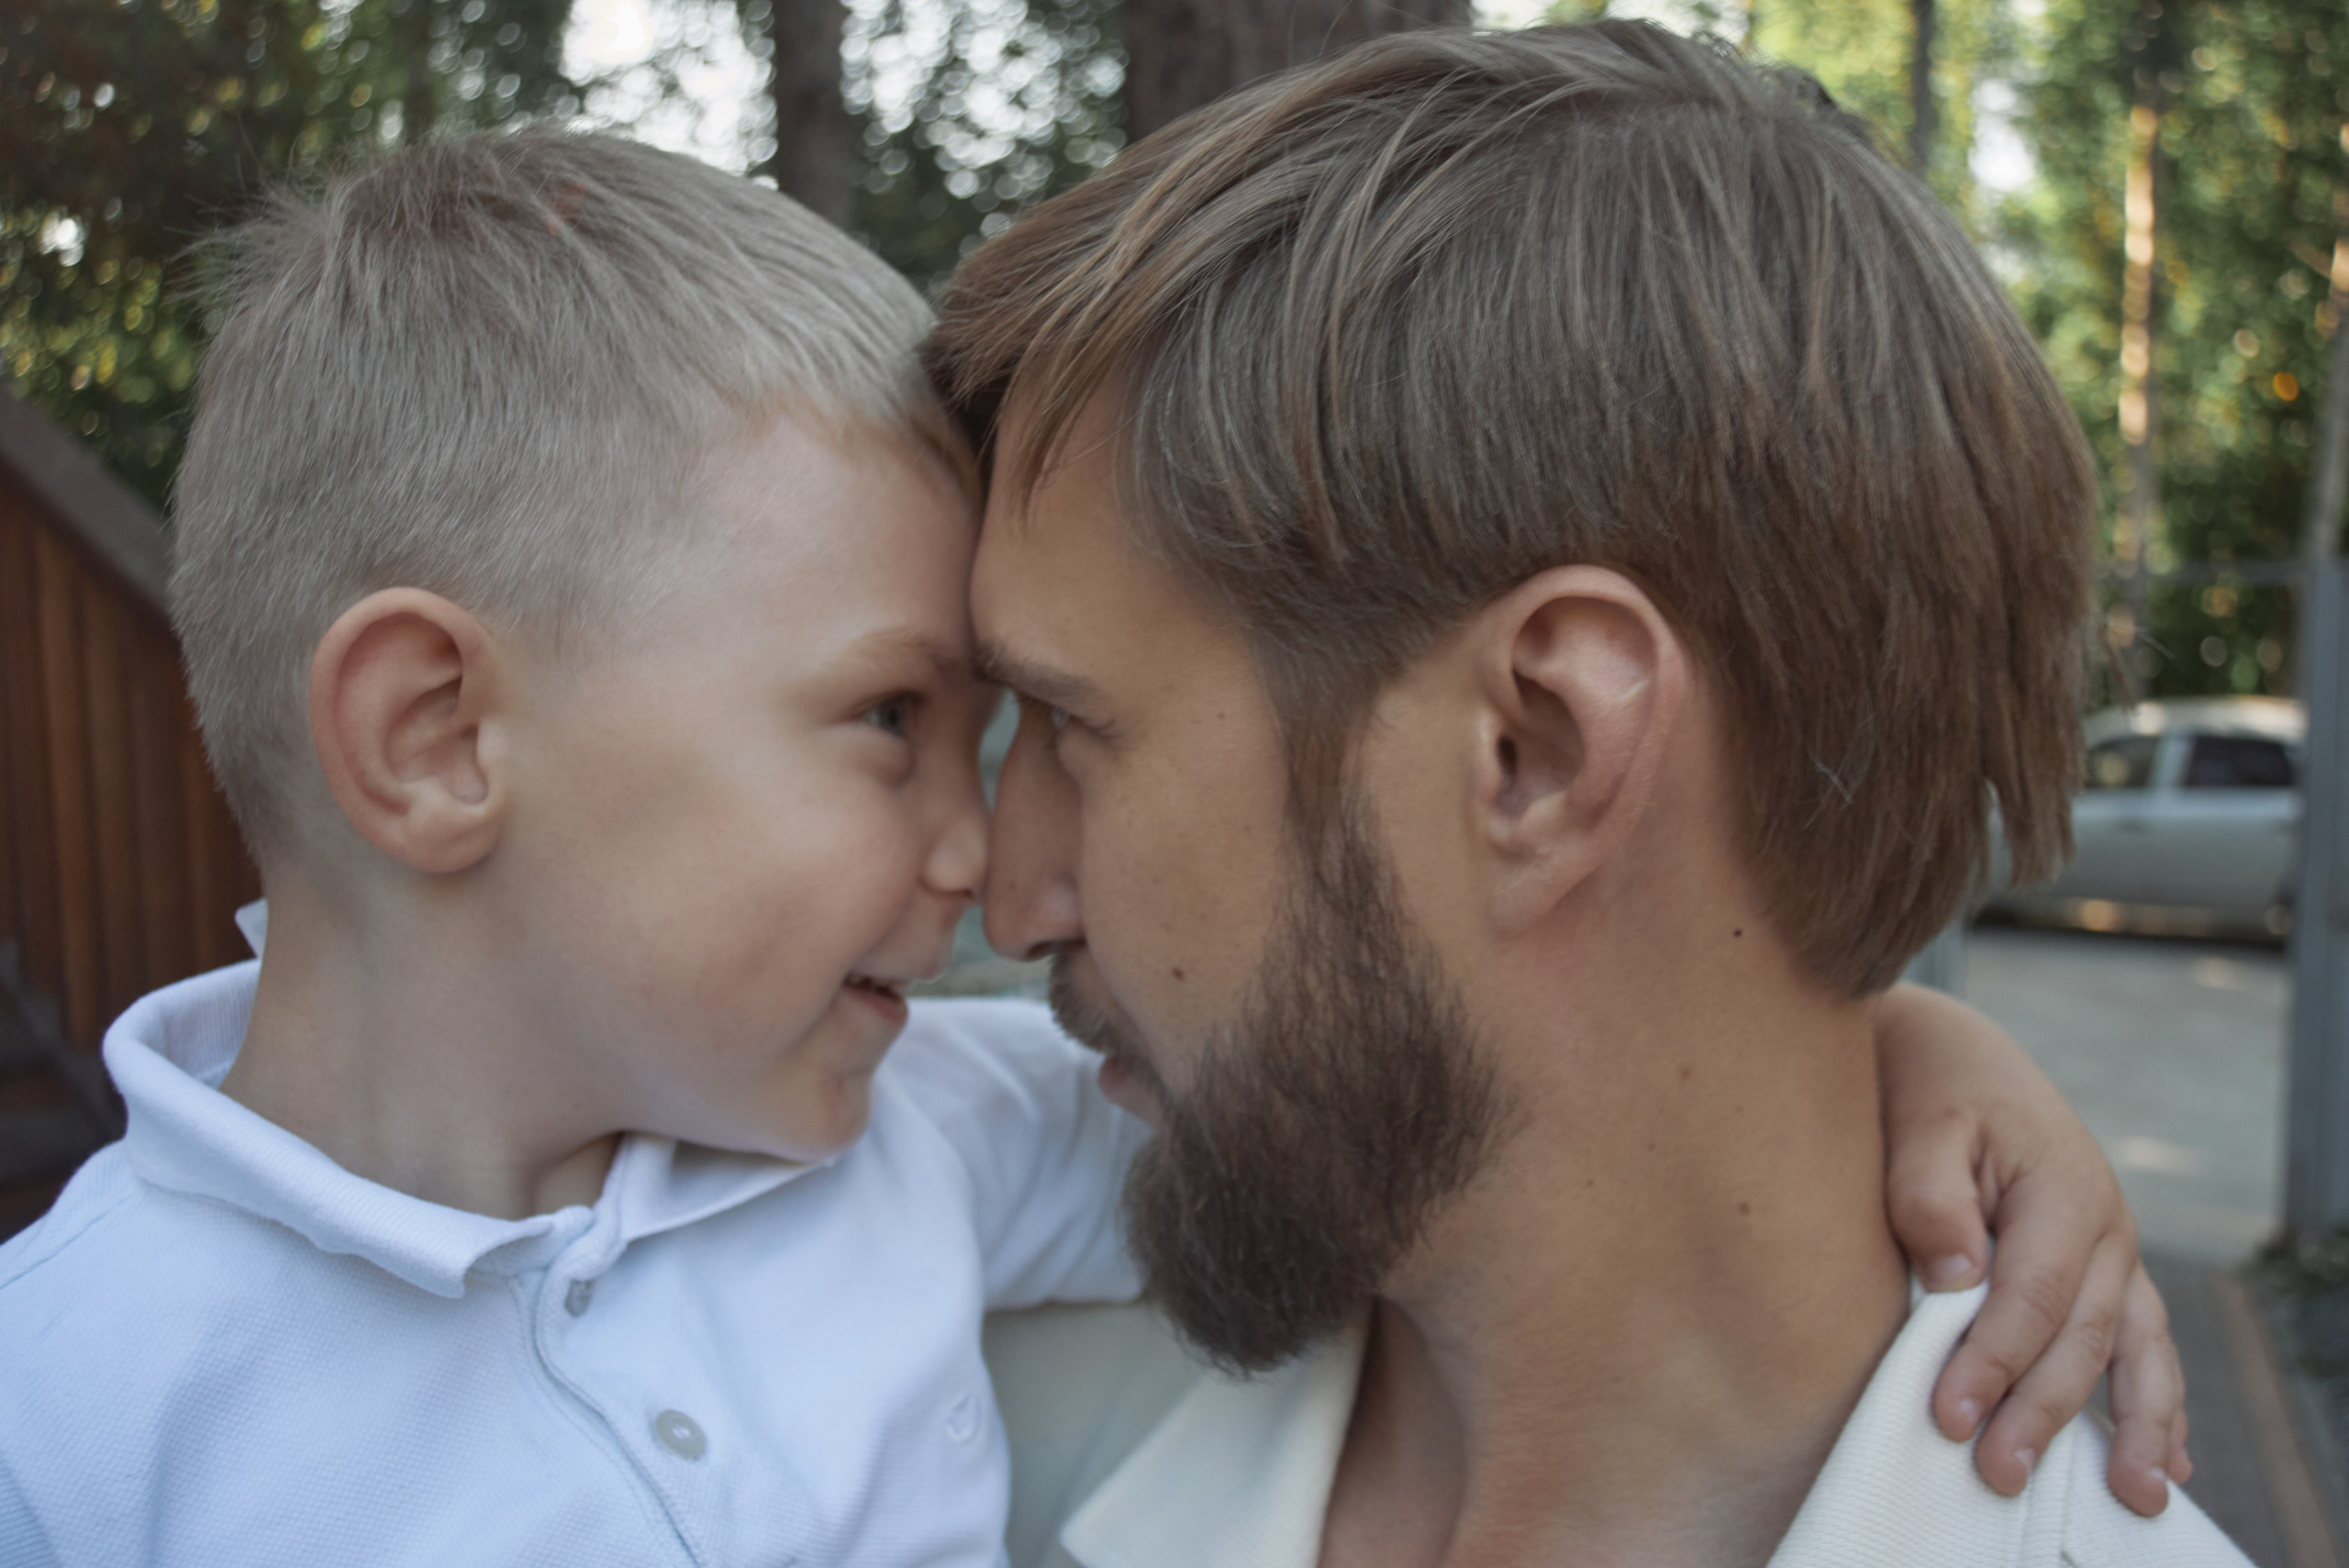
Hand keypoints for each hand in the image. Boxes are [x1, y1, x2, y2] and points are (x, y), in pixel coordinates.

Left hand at [1874, 983, 2190, 1514]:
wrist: (1955, 1055)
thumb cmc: (1929, 1089)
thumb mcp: (1920, 1124)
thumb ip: (1930, 1194)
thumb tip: (1954, 1275)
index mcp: (2064, 1187)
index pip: (2033, 1295)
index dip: (1994, 1360)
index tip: (1951, 1415)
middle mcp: (2106, 1225)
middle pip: (2082, 1337)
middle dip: (2043, 1412)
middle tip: (1998, 1473)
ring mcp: (2115, 1252)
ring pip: (2136, 1349)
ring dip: (2137, 1426)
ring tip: (2134, 1496)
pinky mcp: (2105, 1271)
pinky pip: (2142, 1342)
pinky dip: (2155, 1402)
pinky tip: (2164, 1462)